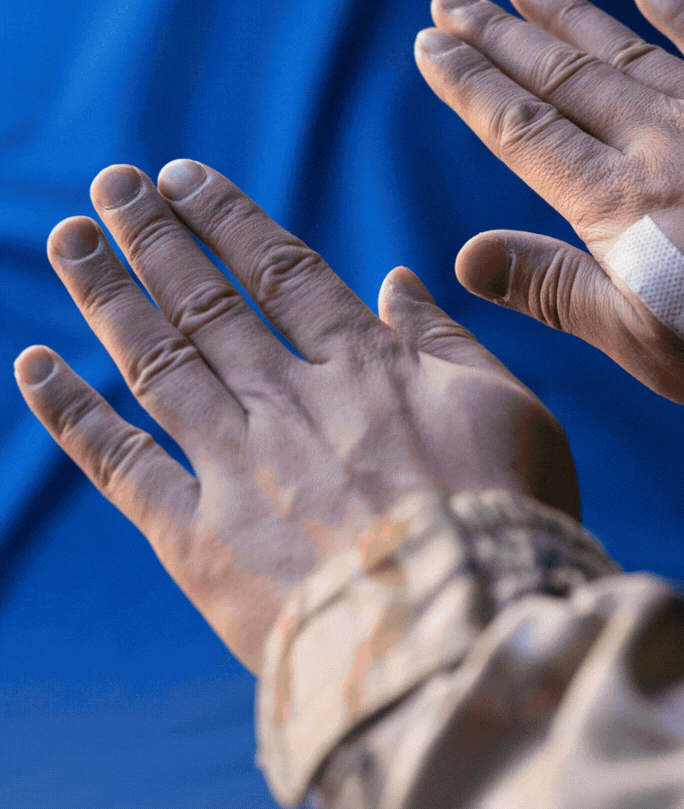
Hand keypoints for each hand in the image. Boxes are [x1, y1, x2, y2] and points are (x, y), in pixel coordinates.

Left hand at [14, 162, 579, 675]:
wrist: (458, 631)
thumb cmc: (503, 525)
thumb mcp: (510, 412)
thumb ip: (446, 343)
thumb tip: (397, 281)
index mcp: (364, 368)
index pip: (279, 271)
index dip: (224, 219)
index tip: (179, 177)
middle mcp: (287, 401)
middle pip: (205, 302)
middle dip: (153, 238)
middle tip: (109, 184)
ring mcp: (235, 466)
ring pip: (156, 360)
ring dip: (107, 295)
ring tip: (67, 238)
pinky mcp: (197, 538)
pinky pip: (121, 464)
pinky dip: (73, 413)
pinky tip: (34, 363)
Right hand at [415, 0, 683, 412]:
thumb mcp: (649, 339)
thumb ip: (557, 291)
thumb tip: (464, 256)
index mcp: (612, 203)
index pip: (520, 131)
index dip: (470, 86)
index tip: (429, 46)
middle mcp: (652, 140)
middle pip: (558, 76)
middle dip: (497, 37)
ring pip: (619, 47)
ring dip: (564, 12)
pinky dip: (674, 7)